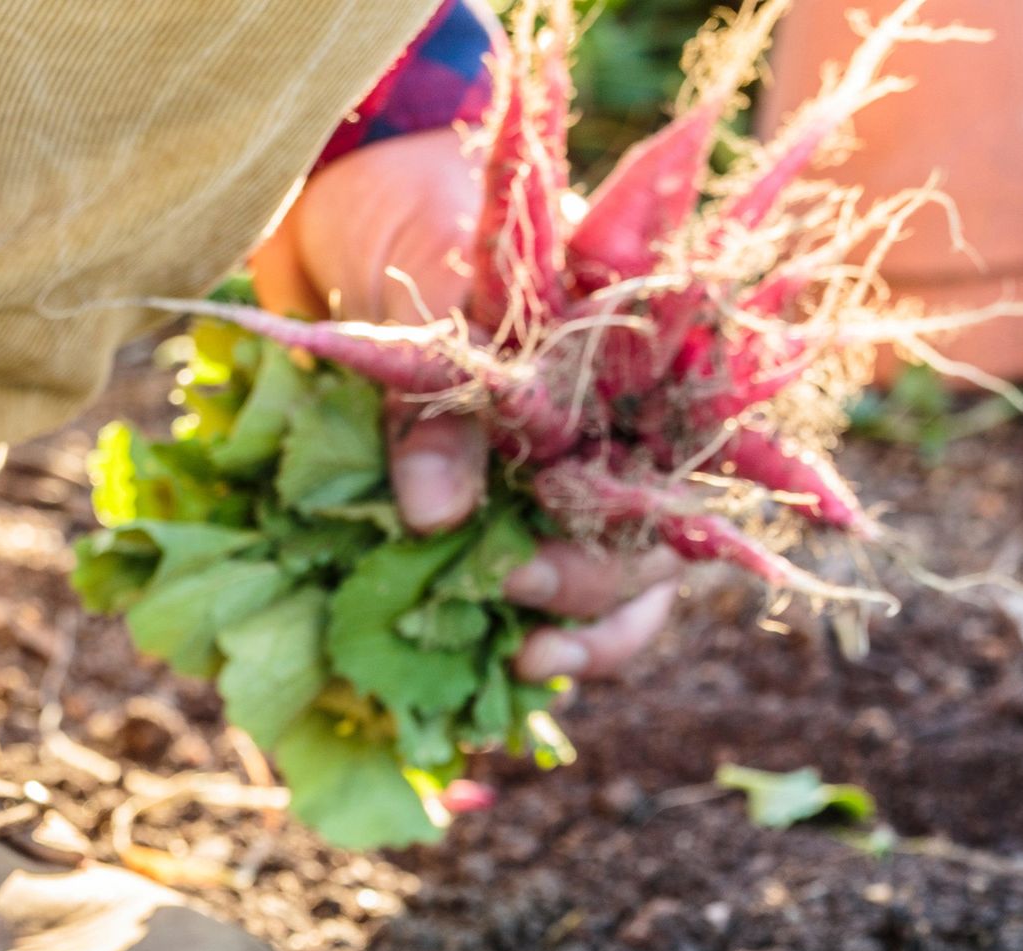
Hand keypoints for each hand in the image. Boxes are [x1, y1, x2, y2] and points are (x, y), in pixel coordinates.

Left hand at [252, 126, 677, 678]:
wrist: (352, 209)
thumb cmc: (417, 221)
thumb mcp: (429, 289)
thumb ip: (434, 402)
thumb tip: (433, 520)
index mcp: (633, 371)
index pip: (670, 482)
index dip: (619, 548)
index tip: (534, 579)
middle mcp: (617, 433)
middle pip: (647, 551)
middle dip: (591, 601)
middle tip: (519, 619)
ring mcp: (570, 478)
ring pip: (618, 590)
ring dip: (582, 643)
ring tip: (527, 669)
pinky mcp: (508, 512)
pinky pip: (543, 594)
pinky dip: (528, 635)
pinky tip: (499, 668)